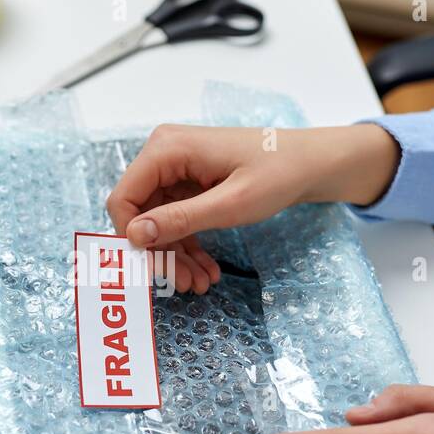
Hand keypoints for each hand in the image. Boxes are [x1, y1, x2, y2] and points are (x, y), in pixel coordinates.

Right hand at [106, 123, 399, 292]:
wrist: (309, 162)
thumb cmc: (277, 173)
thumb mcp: (230, 204)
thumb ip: (181, 219)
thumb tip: (136, 235)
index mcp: (167, 149)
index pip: (123, 199)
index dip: (132, 238)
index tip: (156, 269)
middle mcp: (164, 154)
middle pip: (140, 214)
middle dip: (160, 253)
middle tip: (184, 285)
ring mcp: (176, 169)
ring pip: (158, 222)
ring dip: (175, 256)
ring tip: (200, 283)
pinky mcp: (189, 183)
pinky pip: (176, 219)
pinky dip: (188, 246)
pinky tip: (205, 270)